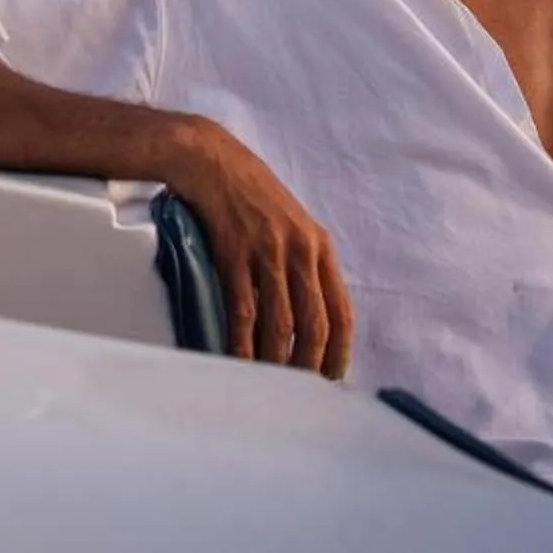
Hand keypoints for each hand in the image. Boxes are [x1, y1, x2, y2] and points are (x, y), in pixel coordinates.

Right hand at [162, 119, 354, 378]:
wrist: (211, 159)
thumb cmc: (250, 194)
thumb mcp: (291, 224)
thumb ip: (304, 263)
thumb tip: (308, 312)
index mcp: (320, 246)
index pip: (342, 312)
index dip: (340, 352)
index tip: (332, 379)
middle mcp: (300, 250)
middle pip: (314, 324)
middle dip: (308, 367)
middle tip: (298, 393)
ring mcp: (268, 252)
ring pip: (280, 323)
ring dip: (274, 362)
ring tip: (268, 387)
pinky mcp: (234, 253)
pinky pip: (243, 310)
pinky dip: (241, 342)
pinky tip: (237, 362)